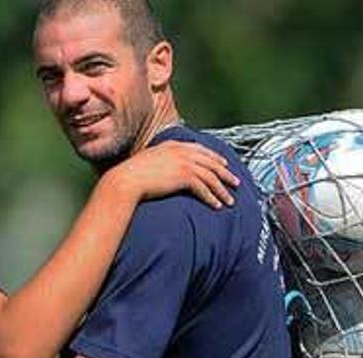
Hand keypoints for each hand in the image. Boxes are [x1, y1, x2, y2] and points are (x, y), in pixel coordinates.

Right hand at [109, 141, 239, 208]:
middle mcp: (182, 152)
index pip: (201, 149)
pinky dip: (212, 198)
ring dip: (222, 190)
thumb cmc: (132, 174)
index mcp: (174, 145)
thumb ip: (161, 160)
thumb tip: (165, 169)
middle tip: (236, 182)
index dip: (215, 157)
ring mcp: (184, 163)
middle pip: (211, 162)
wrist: (126, 180)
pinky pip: (204, 189)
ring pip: (211, 177)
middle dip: (225, 173)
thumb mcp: (149, 160)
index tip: (224, 164)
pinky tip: (217, 206)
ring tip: (230, 201)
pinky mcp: (184, 177)